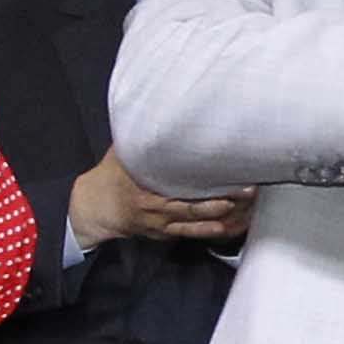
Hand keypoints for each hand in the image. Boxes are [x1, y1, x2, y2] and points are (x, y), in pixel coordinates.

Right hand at [70, 150, 255, 246]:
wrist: (94, 208)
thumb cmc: (111, 176)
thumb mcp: (123, 153)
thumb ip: (141, 137)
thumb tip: (158, 109)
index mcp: (146, 186)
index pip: (181, 183)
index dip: (206, 179)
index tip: (229, 170)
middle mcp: (155, 208)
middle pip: (194, 206)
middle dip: (224, 200)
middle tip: (249, 190)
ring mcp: (161, 224)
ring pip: (196, 223)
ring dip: (221, 217)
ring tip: (246, 208)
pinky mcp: (164, 232)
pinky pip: (190, 234)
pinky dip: (210, 232)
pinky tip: (229, 227)